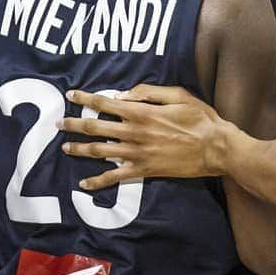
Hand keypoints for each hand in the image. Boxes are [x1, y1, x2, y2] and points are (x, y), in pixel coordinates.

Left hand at [60, 84, 224, 189]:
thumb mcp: (177, 94)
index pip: (104, 103)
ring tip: (65, 147)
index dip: (85, 99)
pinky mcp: (144, 171)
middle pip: (96, 128)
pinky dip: (98, 180)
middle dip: (74, 124)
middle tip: (59, 123)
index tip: (71, 95)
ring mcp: (137, 154)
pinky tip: (84, 183)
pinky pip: (115, 177)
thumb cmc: (200, 118)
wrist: (216, 148)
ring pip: (100, 152)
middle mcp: (134, 133)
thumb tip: (123, 94)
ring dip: (80, 149)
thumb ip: (148, 91)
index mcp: (141, 112)